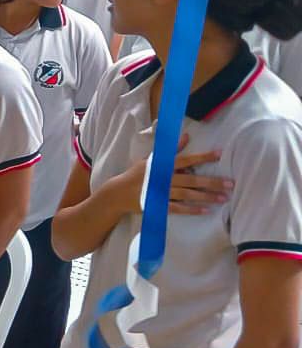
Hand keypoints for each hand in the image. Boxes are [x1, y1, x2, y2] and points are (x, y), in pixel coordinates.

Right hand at [115, 134, 229, 215]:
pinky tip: (205, 210)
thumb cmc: (136, 174)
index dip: (202, 156)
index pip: (186, 159)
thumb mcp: (151, 159)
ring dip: (206, 196)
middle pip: (191, 180)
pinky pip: (178, 208)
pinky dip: (192, 210)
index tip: (220, 154)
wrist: (117, 193)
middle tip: (230, 184)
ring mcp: (161, 193)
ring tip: (223, 198)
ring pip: (188, 195)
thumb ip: (171, 150)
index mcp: (162, 166)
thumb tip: (186, 136)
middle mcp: (163, 179)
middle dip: (211, 182)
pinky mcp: (158, 206)